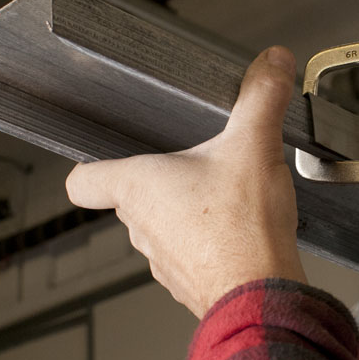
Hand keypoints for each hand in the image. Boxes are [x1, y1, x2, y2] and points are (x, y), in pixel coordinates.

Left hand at [65, 46, 306, 317]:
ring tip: (226, 199)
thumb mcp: (254, 146)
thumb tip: (272, 63)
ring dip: (187, 215)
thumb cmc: (241, 230)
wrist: (262, 296)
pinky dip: (208, 245)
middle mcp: (141, 227)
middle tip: (197, 164)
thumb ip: (261, 99)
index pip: (85, 180)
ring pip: (162, 229)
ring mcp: (162, 261)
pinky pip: (190, 257)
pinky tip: (241, 231)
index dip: (91, 165)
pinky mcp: (190, 284)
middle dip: (163, 181)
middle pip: (131, 199)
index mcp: (138, 187)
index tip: (103, 155)